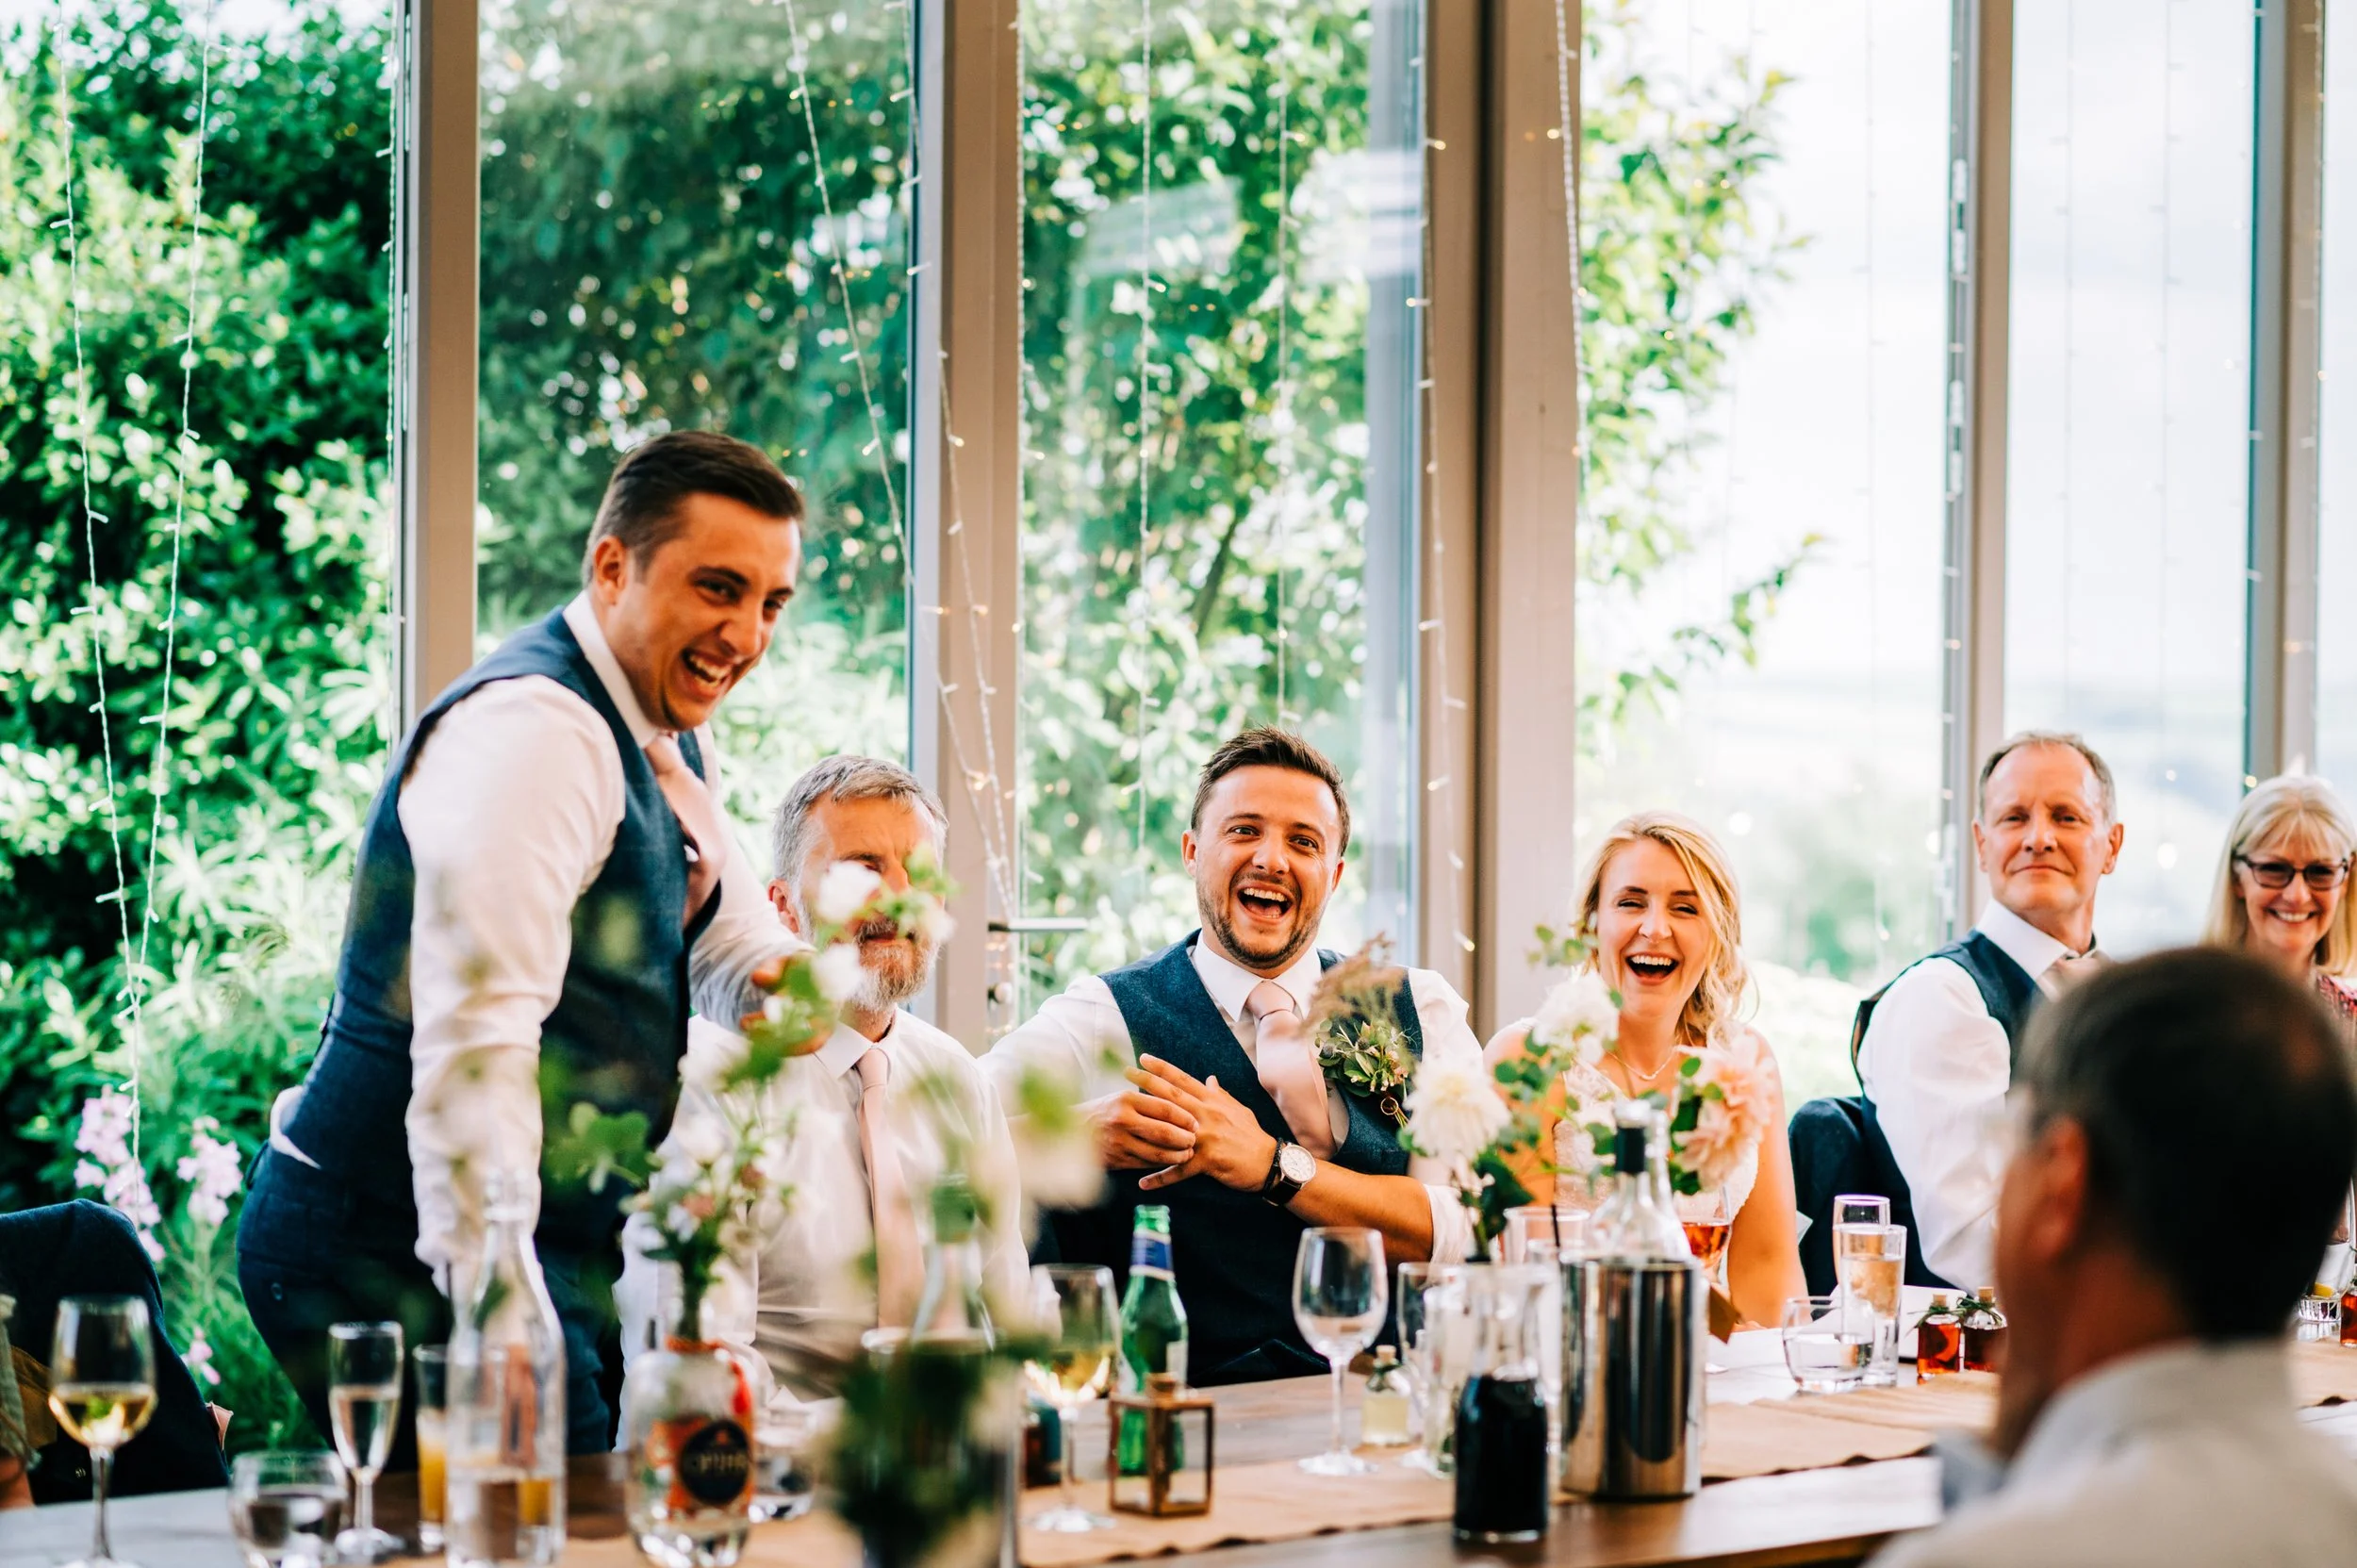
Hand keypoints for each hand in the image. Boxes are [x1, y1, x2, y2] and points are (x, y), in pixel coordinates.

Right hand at [1088, 1089, 1199, 1169]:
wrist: (1071, 1131)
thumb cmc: (1103, 1111)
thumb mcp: (1121, 1098)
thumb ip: (1148, 1101)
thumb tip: (1182, 1105)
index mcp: (1126, 1099)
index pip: (1164, 1108)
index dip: (1184, 1117)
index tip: (1194, 1122)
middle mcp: (1122, 1119)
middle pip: (1164, 1132)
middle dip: (1184, 1138)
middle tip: (1194, 1140)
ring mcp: (1119, 1142)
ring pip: (1157, 1152)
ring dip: (1176, 1155)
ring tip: (1187, 1153)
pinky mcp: (1117, 1159)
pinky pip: (1146, 1164)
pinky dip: (1161, 1164)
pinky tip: (1170, 1161)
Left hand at [1132, 1055, 1281, 1193]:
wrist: (1269, 1162)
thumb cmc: (1252, 1135)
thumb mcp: (1238, 1109)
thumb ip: (1221, 1095)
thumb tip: (1209, 1079)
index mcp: (1212, 1101)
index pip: (1183, 1080)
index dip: (1163, 1068)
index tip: (1144, 1059)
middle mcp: (1207, 1115)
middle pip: (1172, 1097)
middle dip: (1147, 1083)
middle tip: (1125, 1072)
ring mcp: (1206, 1137)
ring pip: (1171, 1129)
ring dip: (1146, 1127)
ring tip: (1124, 1124)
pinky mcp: (1207, 1160)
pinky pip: (1179, 1170)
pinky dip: (1160, 1178)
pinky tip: (1142, 1184)